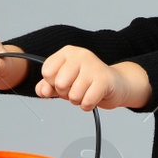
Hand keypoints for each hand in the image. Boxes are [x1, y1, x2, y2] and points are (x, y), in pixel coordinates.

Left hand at [31, 47, 147, 111]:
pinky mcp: (104, 80)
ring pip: (73, 95)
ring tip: (86, 92)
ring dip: (78, 100)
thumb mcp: (65, 82)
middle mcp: (81, 55)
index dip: (52, 83)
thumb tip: (41, 90)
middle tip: (76, 89)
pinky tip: (93, 97)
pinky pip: (86, 101)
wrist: (116, 85)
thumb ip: (48, 86)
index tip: (64, 82)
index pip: (47, 71)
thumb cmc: (88, 82)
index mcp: (68, 52)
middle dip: (65, 93)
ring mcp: (93, 66)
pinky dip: (87, 105)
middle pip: (59, 83)